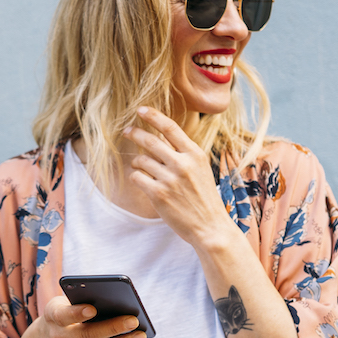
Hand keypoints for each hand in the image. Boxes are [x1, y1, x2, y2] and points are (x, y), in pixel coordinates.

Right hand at [28, 295, 146, 337]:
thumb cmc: (64, 312)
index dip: (77, 313)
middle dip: (112, 327)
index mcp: (53, 316)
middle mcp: (59, 337)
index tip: (93, 309)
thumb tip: (116, 304)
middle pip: (87, 334)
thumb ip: (82, 301)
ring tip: (141, 335)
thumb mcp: (65, 303)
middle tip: (133, 320)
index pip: (63, 315)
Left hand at [124, 106, 233, 248]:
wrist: (210, 227)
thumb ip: (182, 153)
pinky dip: (136, 177)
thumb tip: (160, 136)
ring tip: (141, 167)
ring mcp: (170, 179)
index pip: (170, 128)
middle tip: (127, 131)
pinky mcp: (158, 194)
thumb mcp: (199, 169)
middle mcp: (182, 164)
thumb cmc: (204, 197)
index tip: (140, 110)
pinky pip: (136, 177)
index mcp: (195, 154)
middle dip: (135, 133)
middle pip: (150, 141)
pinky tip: (142, 181)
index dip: (153, 116)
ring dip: (137, 162)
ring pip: (140, 160)